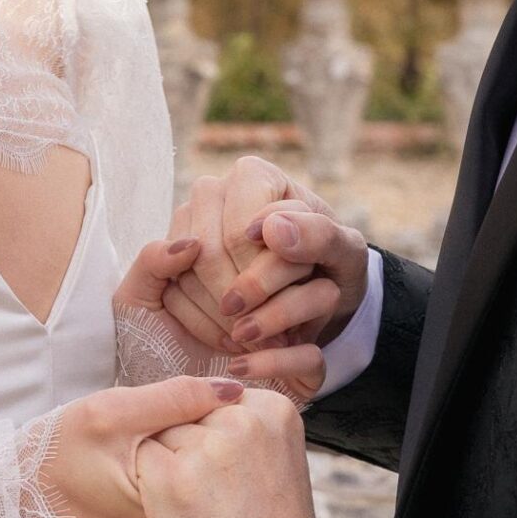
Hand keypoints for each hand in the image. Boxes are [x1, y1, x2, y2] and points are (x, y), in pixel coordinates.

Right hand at [42, 374, 243, 517]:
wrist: (0, 517)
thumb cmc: (50, 459)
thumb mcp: (105, 414)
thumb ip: (174, 398)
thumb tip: (231, 392)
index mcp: (163, 510)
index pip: (217, 474)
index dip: (206, 450)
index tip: (185, 437)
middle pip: (208, 514)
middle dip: (196, 486)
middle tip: (156, 466)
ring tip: (142, 495)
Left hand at [114, 231, 322, 398]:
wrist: (172, 407)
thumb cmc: (151, 344)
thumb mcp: (137, 300)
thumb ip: (151, 262)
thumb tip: (192, 243)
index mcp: (234, 246)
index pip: (245, 228)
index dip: (211, 255)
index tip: (180, 286)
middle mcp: (277, 277)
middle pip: (284, 258)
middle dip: (235, 287)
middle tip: (216, 311)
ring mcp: (299, 320)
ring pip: (318, 295)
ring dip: (266, 317)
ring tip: (231, 337)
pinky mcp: (308, 365)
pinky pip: (312, 353)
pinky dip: (273, 360)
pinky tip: (237, 367)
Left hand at [135, 389, 316, 517]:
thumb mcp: (275, 464)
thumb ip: (248, 423)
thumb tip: (223, 385)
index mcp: (274, 410)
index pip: (222, 405)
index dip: (221, 446)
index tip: (238, 484)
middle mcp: (242, 419)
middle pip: (192, 419)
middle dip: (194, 455)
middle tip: (221, 505)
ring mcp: (206, 448)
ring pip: (165, 438)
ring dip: (169, 473)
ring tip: (202, 515)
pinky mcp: (169, 477)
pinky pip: (143, 462)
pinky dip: (149, 489)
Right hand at [160, 159, 318, 350]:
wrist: (316, 289)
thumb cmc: (332, 264)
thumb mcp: (346, 252)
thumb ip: (319, 235)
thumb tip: (268, 228)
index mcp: (252, 176)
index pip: (239, 234)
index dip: (263, 277)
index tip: (284, 311)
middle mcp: (212, 192)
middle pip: (207, 254)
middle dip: (244, 302)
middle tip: (277, 338)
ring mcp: (185, 225)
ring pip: (186, 277)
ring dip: (226, 320)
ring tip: (264, 341)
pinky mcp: (170, 260)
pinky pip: (174, 297)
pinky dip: (207, 327)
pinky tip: (238, 338)